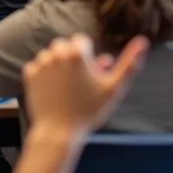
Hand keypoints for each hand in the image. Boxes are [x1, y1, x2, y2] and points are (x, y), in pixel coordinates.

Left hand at [22, 34, 148, 135]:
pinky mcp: (29, 73)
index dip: (88, 56)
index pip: (82, 40)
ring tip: (66, 86)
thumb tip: (144, 41)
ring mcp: (40, 63)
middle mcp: (56, 53)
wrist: (59, 131)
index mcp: (76, 53)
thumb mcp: (114, 88)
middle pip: (65, 45)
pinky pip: (38, 65)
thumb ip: (130, 63)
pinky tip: (53, 89)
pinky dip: (44, 74)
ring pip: (51, 54)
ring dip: (58, 64)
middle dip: (72, 57)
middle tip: (79, 80)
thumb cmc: (89, 110)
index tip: (90, 74)